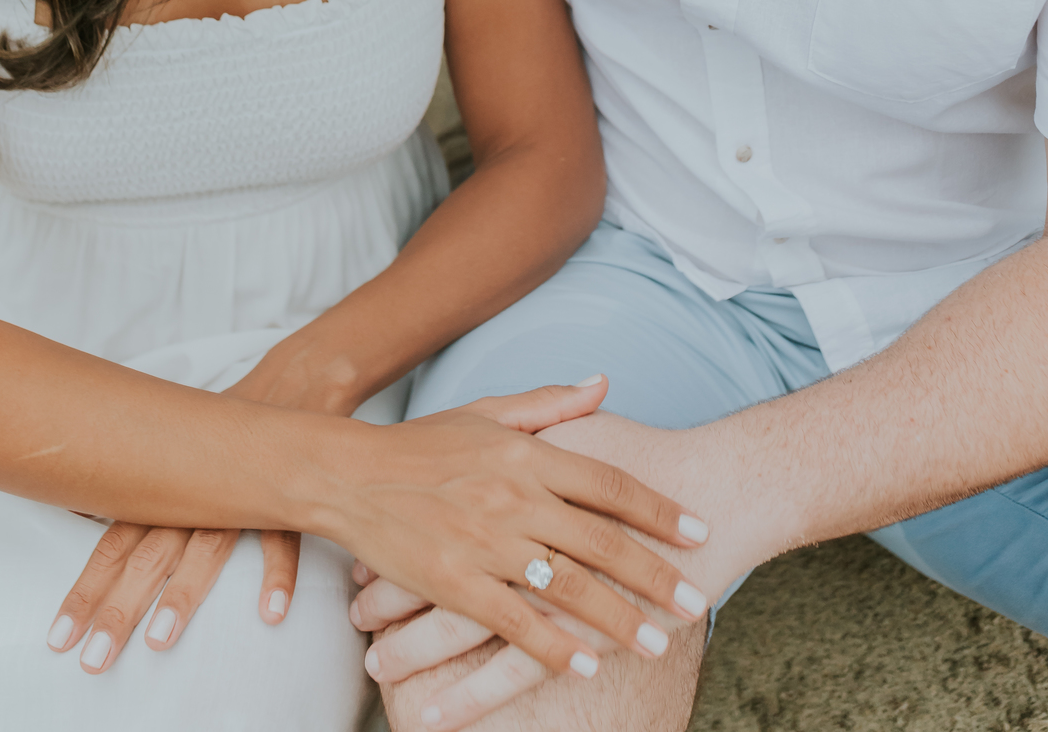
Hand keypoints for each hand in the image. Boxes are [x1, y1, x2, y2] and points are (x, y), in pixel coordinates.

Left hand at [45, 332, 339, 673]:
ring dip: (183, 593)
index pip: (115, 544)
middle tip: (96, 660)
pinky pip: (284, 535)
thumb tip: (74, 506)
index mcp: (165, 489)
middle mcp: (196, 495)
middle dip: (120, 608)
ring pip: (207, 546)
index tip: (61, 637)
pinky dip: (278, 571)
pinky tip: (270, 611)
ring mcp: (242, 495)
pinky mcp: (288, 494)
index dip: (87, 590)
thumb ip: (133, 484)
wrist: (294, 381)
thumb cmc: (225, 427)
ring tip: (160, 640)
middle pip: (150, 555)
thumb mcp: (174, 450)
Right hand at [339, 381, 710, 687]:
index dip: (657, 508)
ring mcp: (485, 542)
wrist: (349, 476)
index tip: (698, 532)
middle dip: (655, 575)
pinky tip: (585, 665)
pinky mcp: (454, 583)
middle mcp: (514, 497)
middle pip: (601, 539)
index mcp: (526, 454)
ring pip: (567, 585)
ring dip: (618, 617)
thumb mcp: (487, 411)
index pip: (608, 482)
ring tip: (657, 642)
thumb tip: (604, 383)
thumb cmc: (421, 444)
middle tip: (698, 602)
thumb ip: (550, 403)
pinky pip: (514, 620)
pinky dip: (552, 646)